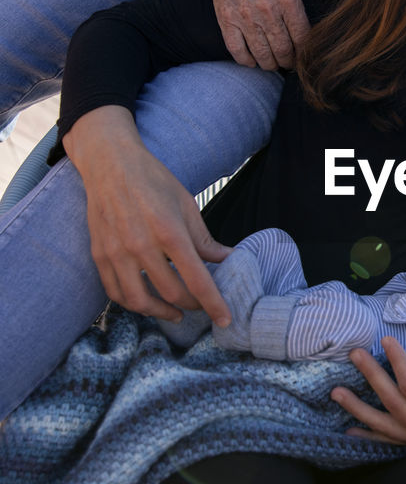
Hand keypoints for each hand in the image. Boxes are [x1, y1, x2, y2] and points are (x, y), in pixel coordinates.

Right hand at [64, 107, 232, 323]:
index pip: (197, 279)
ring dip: (161, 313)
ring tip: (176, 313)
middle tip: (202, 307)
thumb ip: (204, 239)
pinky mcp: (100, 255)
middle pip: (172, 293)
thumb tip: (227, 259)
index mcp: (169, 231)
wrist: (110, 163)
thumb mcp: (186, 205)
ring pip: (140, 301)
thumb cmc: (153, 180)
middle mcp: (141, 245)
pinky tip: (147, 301)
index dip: (214, 304)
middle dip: (193, 306)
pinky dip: (133, 303)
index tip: (225, 320)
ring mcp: (116, 252)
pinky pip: (115, 292)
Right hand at [201, 0, 344, 69]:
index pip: (301, 36)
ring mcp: (246, 16)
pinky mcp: (227, 19)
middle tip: (289, 63)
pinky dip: (245, 60)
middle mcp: (267, 10)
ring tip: (274, 63)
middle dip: (288, 61)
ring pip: (262, 53)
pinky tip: (252, 61)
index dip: (304, 51)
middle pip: (282, 49)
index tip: (304, 56)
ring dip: (270, 64)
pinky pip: (237, 49)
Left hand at [332, 338, 405, 478]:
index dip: (398, 364)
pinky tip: (350, 430)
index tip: (386, 341)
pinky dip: (368, 436)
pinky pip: (389, 443)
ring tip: (335, 393)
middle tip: (354, 354)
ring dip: (358, 408)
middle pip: (393, 402)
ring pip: (384, 425)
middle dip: (371, 377)